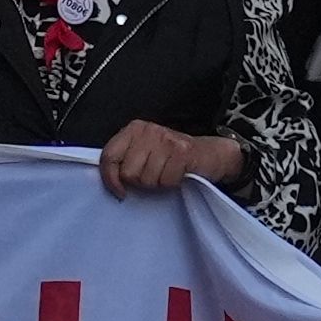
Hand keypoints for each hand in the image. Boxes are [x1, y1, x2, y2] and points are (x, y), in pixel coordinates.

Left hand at [96, 123, 236, 198]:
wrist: (211, 154)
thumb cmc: (174, 157)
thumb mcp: (146, 151)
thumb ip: (126, 160)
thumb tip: (110, 181)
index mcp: (134, 129)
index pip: (109, 156)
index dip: (110, 178)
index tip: (119, 191)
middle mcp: (148, 131)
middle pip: (128, 173)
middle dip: (140, 182)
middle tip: (155, 175)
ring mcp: (165, 140)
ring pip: (146, 179)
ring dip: (158, 183)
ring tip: (167, 173)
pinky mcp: (182, 152)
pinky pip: (166, 181)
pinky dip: (172, 184)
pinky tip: (179, 174)